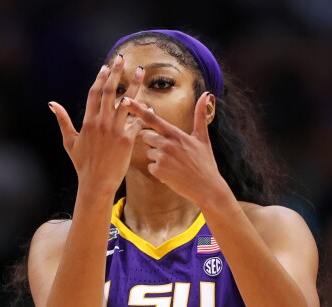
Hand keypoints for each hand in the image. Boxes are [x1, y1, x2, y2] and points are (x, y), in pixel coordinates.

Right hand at [50, 54, 144, 197]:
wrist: (96, 183)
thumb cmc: (82, 164)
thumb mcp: (69, 141)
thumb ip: (62, 120)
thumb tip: (52, 104)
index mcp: (88, 121)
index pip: (94, 93)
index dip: (100, 78)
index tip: (106, 67)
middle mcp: (102, 123)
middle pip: (110, 91)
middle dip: (116, 73)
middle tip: (121, 58)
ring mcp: (115, 130)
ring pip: (127, 102)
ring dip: (135, 84)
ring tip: (141, 71)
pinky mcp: (127, 139)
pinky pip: (137, 121)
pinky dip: (144, 112)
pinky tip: (150, 105)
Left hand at [120, 92, 229, 207]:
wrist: (207, 187)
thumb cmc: (205, 163)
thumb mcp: (203, 138)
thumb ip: (200, 116)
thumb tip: (206, 94)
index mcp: (175, 133)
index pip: (152, 118)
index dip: (136, 108)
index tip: (124, 100)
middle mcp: (167, 143)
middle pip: (147, 137)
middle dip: (155, 143)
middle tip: (172, 153)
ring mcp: (161, 157)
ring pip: (149, 153)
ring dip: (158, 158)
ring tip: (174, 165)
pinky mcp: (158, 171)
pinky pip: (150, 166)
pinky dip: (159, 171)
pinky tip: (172, 174)